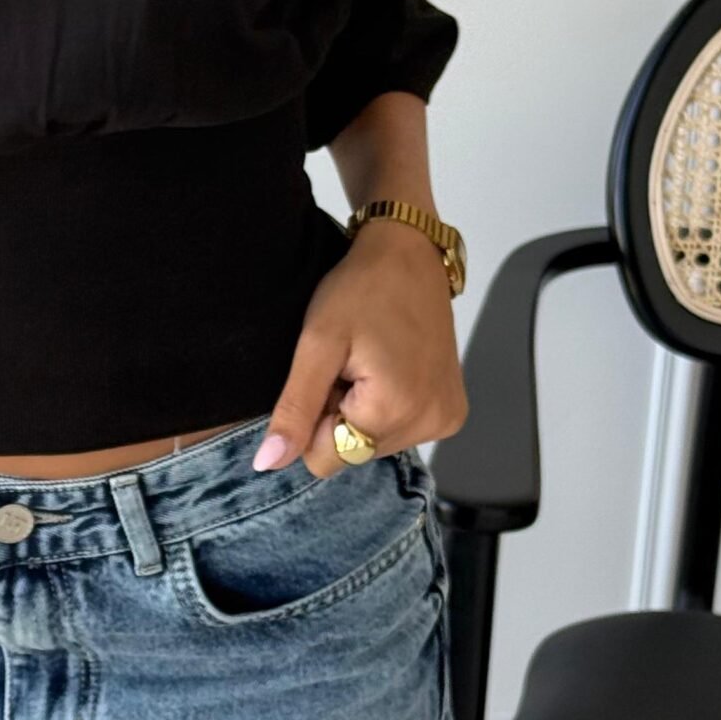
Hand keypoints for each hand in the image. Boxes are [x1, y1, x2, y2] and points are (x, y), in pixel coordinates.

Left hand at [253, 219, 467, 477]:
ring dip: (361, 410)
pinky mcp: (451, 412)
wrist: (409, 255)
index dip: (315, 419)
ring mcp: (445, 420)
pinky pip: (399, 432)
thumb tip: (269, 464)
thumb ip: (294, 409)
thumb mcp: (316, 344)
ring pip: (373, 445)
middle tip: (348, 365)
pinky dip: (385, 407)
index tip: (330, 375)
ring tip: (368, 363)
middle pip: (351, 453)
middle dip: (338, 415)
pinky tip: (388, 369)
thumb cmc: (361, 289)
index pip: (325, 459)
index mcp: (394, 411)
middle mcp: (429, 424)